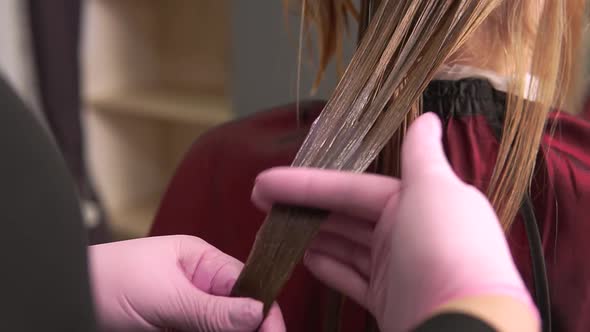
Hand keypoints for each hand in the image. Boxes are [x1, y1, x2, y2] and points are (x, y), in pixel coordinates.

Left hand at [89, 235, 284, 331]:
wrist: (61, 297)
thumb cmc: (106, 281)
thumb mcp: (163, 295)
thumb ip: (211, 309)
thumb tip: (258, 312)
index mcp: (201, 261)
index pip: (247, 284)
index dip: (264, 310)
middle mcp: (198, 285)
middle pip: (238, 312)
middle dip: (249, 329)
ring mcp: (186, 311)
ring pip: (221, 327)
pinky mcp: (174, 328)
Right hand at [251, 113, 536, 330]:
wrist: (463, 325)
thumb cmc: (446, 249)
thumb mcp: (436, 191)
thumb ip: (423, 155)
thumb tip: (428, 118)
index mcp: (419, 201)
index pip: (353, 187)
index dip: (309, 184)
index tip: (265, 182)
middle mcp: (408, 231)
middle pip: (347, 214)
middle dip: (305, 208)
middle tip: (262, 203)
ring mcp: (396, 268)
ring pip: (346, 244)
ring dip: (313, 235)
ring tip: (277, 229)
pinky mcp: (387, 299)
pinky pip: (352, 277)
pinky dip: (330, 267)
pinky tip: (305, 258)